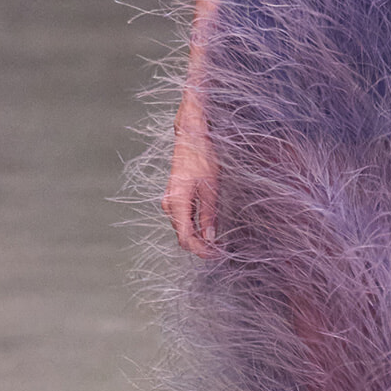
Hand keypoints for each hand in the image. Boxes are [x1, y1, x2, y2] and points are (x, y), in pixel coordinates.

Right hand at [163, 98, 220, 255]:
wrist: (191, 136)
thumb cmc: (202, 157)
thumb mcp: (211, 188)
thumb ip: (209, 216)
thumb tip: (211, 239)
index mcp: (177, 202)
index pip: (186, 238)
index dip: (202, 251)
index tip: (217, 255)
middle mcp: (169, 204)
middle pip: (182, 236)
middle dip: (201, 247)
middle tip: (220, 251)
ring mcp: (170, 200)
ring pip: (182, 229)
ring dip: (198, 238)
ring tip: (217, 242)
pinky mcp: (174, 196)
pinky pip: (182, 219)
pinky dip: (194, 228)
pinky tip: (208, 229)